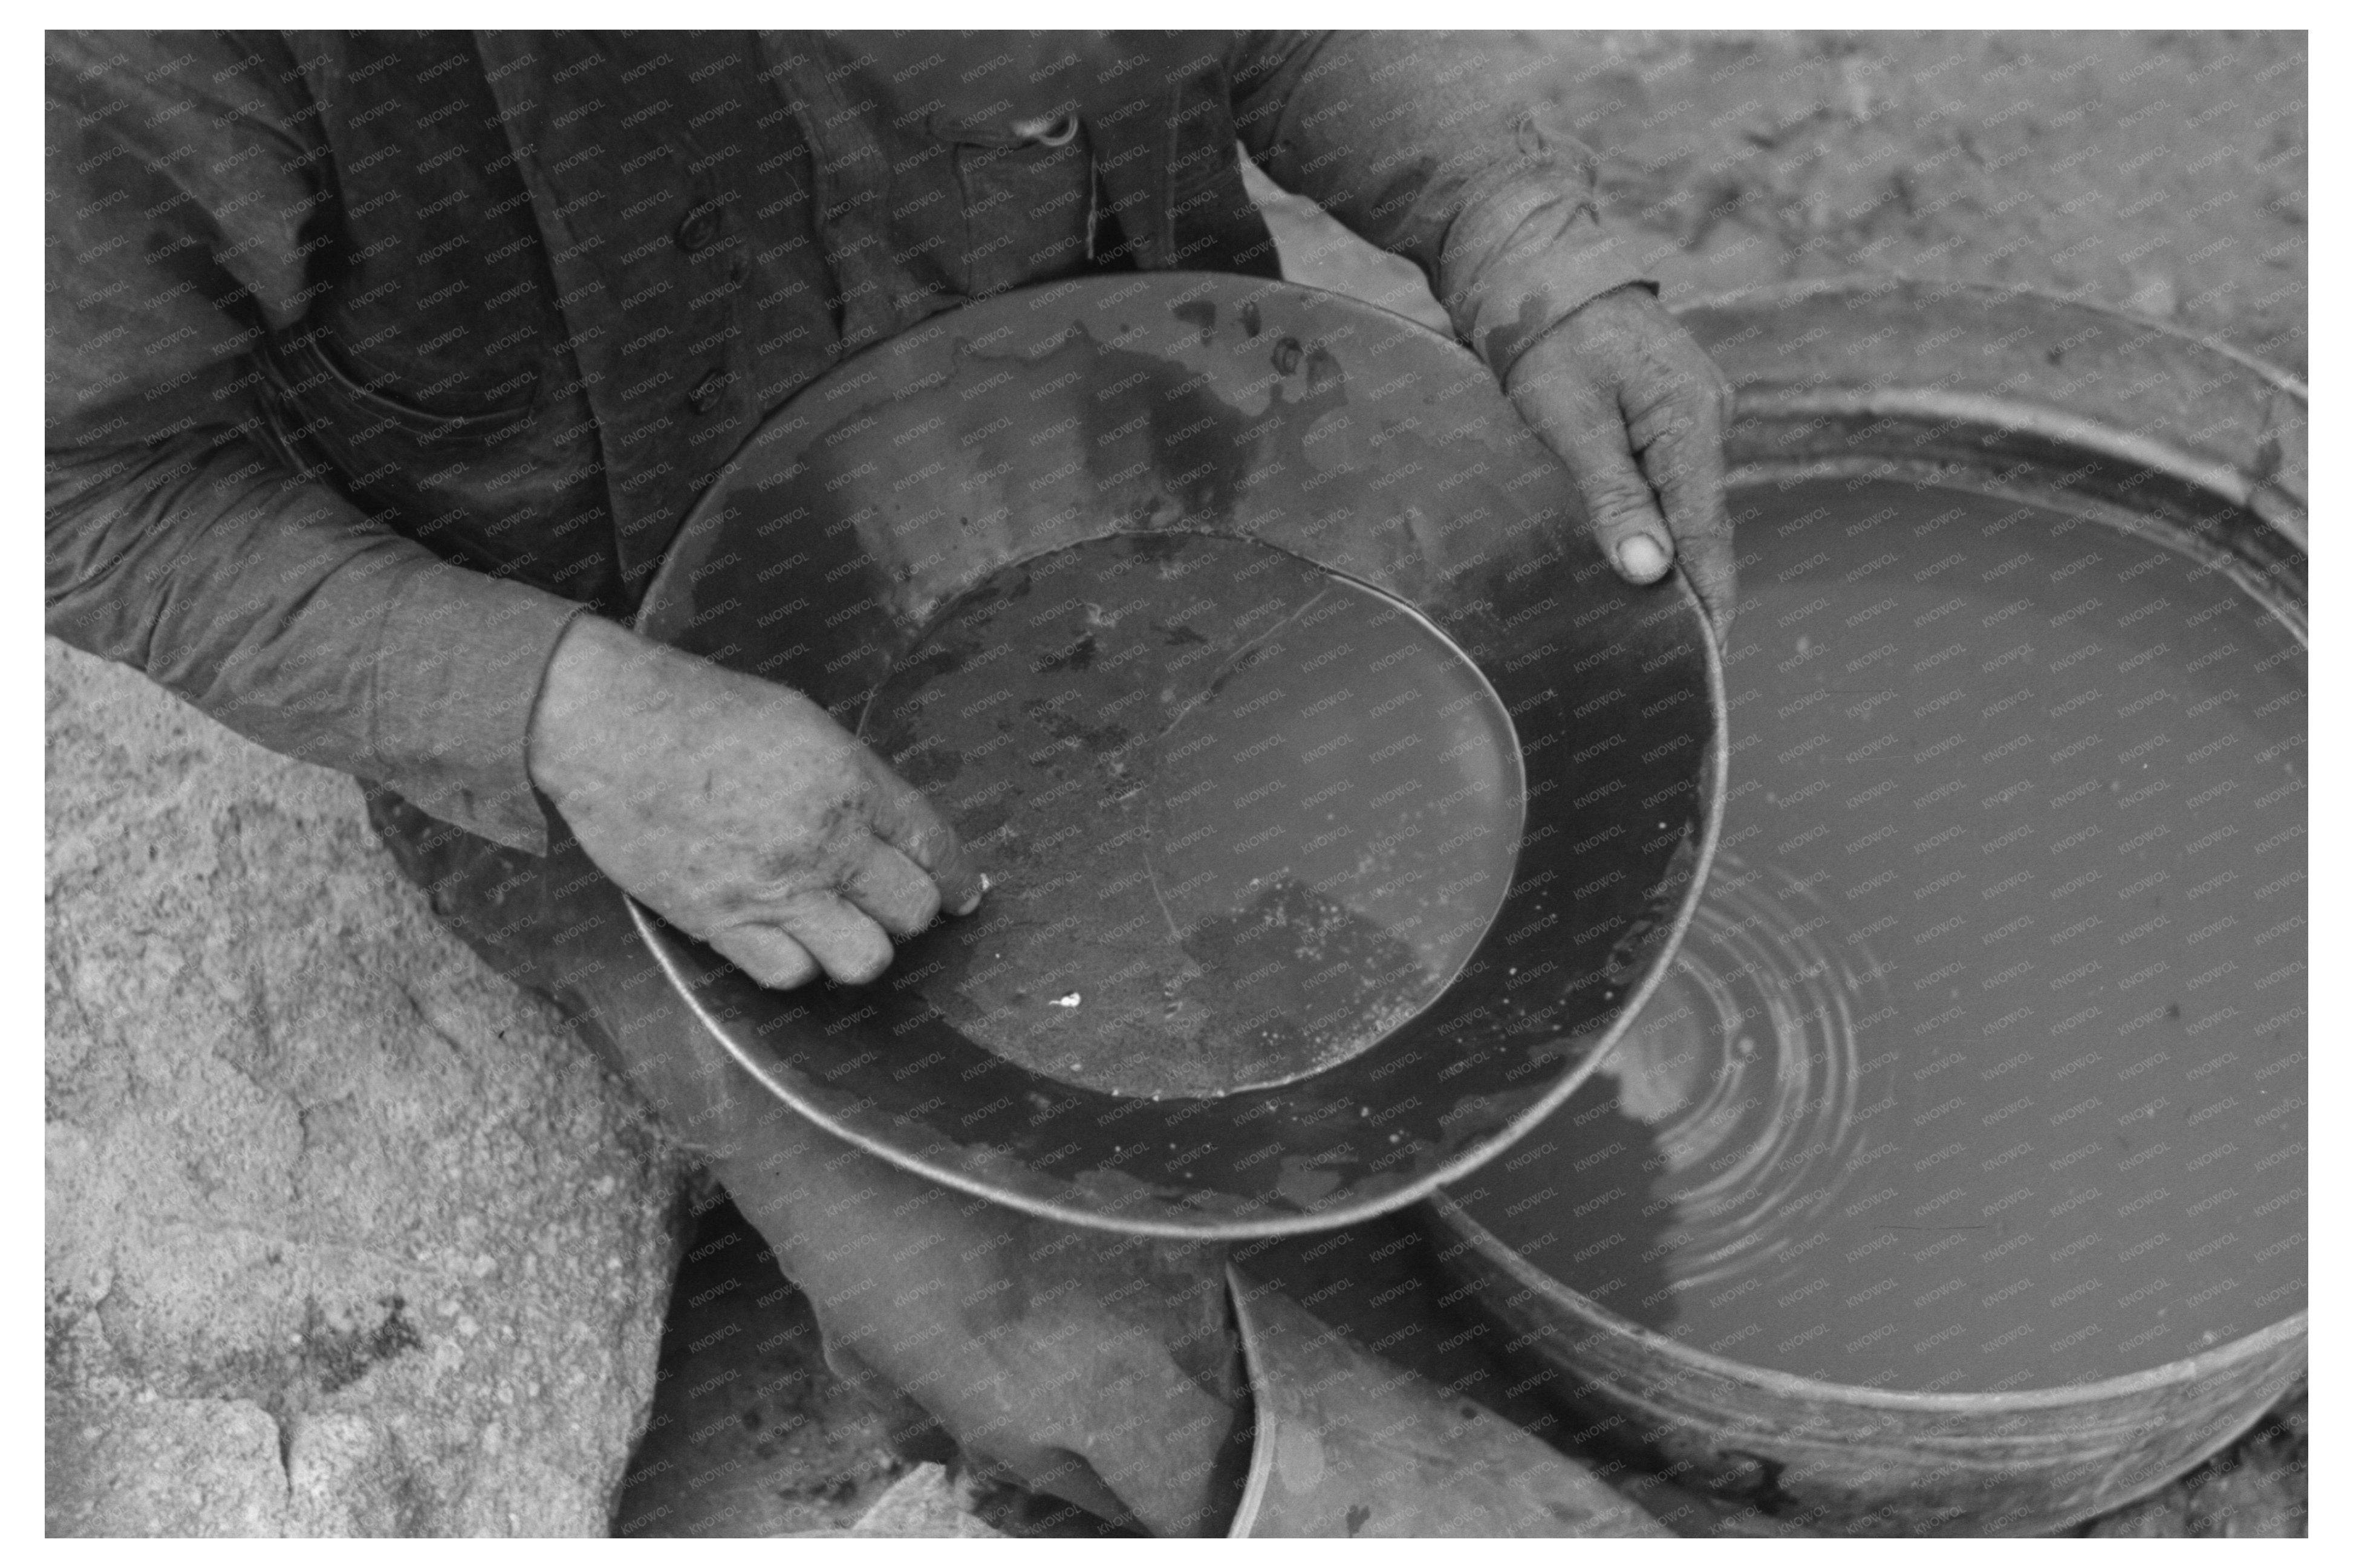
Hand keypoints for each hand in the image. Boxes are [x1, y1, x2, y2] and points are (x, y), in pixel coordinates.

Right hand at [527, 615, 982, 988]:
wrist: (611, 727)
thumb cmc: (700, 711)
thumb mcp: (800, 722)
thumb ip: (851, 778)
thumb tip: (887, 824)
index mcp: (849, 781)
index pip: (931, 845)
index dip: (955, 878)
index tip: (962, 895)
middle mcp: (823, 840)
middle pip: (910, 911)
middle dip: (909, 910)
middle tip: (887, 901)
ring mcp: (774, 887)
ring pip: (863, 958)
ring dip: (860, 945)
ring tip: (839, 925)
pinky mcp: (721, 920)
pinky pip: (788, 972)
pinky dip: (795, 961)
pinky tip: (784, 936)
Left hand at [1505, 284, 1737, 639]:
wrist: (1538, 266)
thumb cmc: (1546, 338)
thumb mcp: (1571, 422)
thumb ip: (1613, 498)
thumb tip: (1652, 572)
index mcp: (1691, 421)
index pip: (1709, 534)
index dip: (1709, 600)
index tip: (1708, 658)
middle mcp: (1708, 416)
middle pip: (1706, 525)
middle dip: (1693, 589)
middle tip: (1677, 658)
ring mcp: (1694, 410)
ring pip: (1690, 503)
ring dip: (1675, 556)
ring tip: (1659, 624)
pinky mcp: (1671, 407)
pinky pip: (1674, 479)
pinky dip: (1662, 519)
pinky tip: (1644, 555)